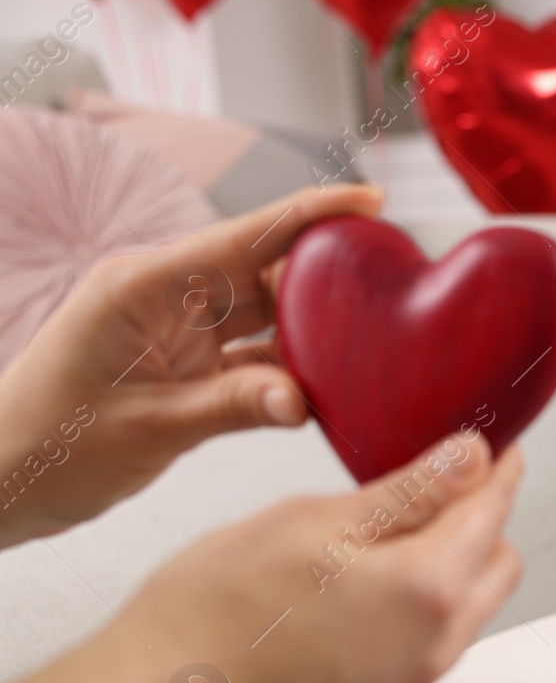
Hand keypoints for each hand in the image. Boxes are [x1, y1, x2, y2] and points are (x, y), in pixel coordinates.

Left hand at [0, 185, 382, 547]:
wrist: (2, 483)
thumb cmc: (48, 447)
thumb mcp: (146, 428)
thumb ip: (230, 407)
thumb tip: (304, 400)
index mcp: (144, 285)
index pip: (244, 236)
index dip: (311, 214)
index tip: (371, 199)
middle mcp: (165, 297)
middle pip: (264, 270)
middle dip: (326, 277)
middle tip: (391, 288)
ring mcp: (177, 332)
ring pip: (265, 315)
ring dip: (313, 330)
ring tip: (372, 341)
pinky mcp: (185, 368)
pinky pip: (253, 357)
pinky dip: (289, 371)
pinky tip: (328, 385)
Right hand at [0, 433, 523, 682]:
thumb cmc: (207, 623)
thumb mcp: (310, 522)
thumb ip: (407, 491)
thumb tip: (467, 460)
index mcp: (427, 590)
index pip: (494, 511)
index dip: (497, 468)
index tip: (494, 448)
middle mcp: (431, 649)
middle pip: (496, 566)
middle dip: (482, 521)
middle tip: (440, 486)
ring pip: (462, 613)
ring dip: (448, 570)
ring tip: (381, 538)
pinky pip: (422, 652)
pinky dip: (412, 614)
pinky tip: (355, 595)